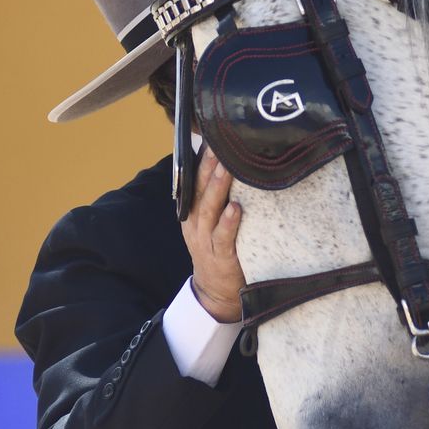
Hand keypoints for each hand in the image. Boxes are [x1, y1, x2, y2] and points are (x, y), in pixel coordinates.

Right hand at [182, 150, 244, 322]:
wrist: (217, 293)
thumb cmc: (220, 248)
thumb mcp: (212, 221)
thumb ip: (218, 196)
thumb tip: (232, 162)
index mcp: (192, 211)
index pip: (194, 179)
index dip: (202, 158)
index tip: (212, 135)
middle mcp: (195, 223)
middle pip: (200, 189)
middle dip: (209, 166)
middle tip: (221, 143)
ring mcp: (206, 240)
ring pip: (209, 209)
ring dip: (218, 187)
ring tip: (229, 168)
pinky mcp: (220, 257)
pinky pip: (223, 237)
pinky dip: (228, 222)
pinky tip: (236, 208)